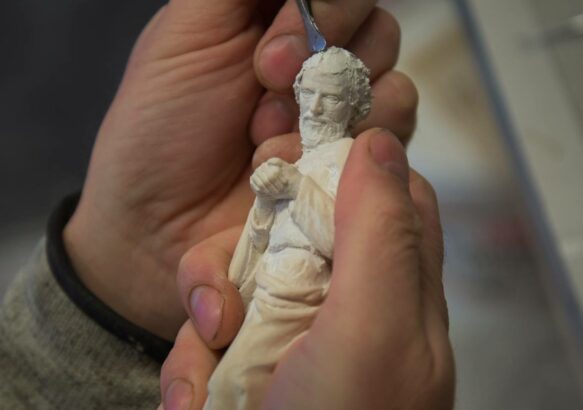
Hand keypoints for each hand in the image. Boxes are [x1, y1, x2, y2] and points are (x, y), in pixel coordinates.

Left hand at [63, 0, 417, 341]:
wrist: (158, 225)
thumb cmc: (160, 126)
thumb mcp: (186, 30)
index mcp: (280, 21)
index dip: (327, 11)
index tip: (271, 59)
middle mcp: (319, 64)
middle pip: (378, 32)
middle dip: (327, 62)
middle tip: (268, 88)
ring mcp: (341, 117)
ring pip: (394, 85)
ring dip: (332, 115)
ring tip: (266, 142)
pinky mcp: (353, 165)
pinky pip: (393, 140)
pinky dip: (345, 152)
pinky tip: (292, 168)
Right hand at [160, 130, 452, 408]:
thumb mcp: (376, 332)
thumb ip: (381, 236)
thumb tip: (380, 141)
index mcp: (394, 283)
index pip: (376, 190)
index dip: (333, 163)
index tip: (283, 165)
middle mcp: (345, 297)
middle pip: (288, 228)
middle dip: (241, 256)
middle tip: (227, 309)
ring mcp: (290, 328)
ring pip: (234, 276)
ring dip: (206, 324)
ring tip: (208, 382)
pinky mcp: (247, 359)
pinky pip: (206, 333)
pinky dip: (191, 368)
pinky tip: (196, 404)